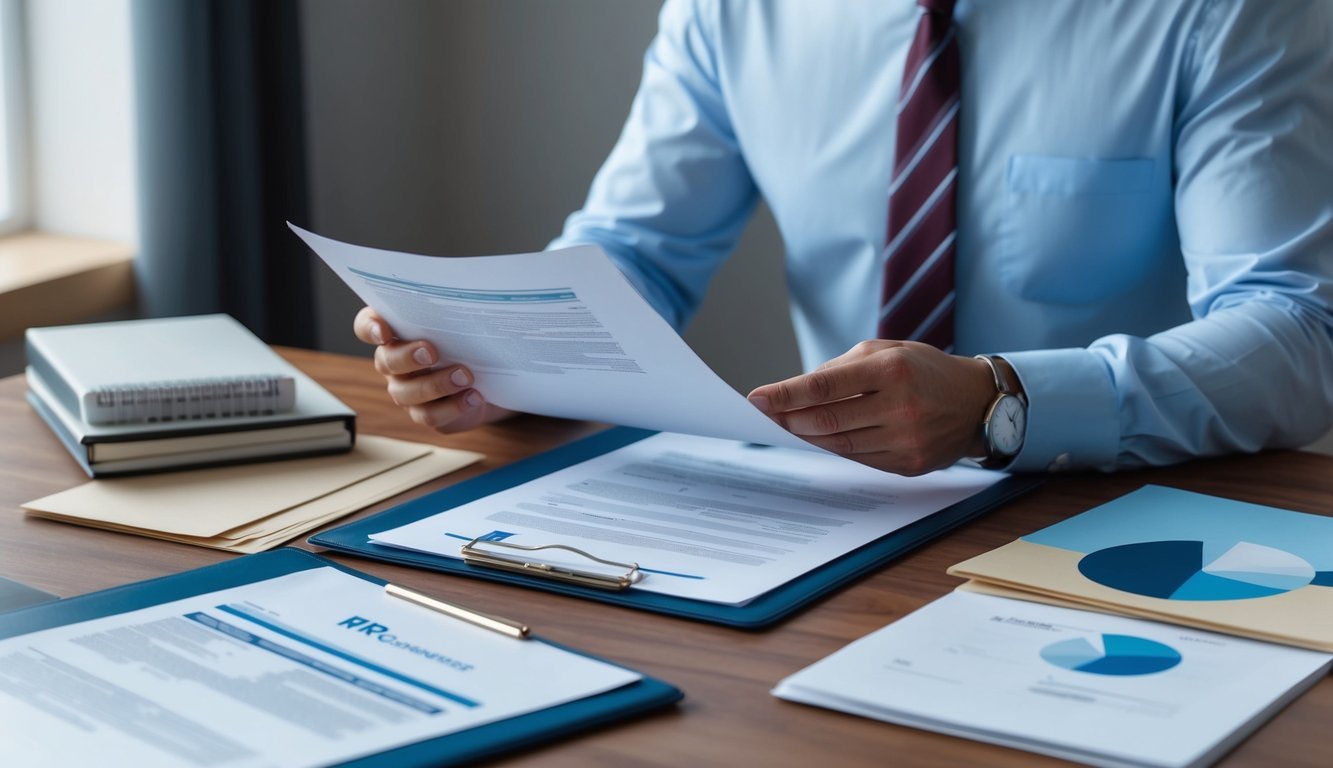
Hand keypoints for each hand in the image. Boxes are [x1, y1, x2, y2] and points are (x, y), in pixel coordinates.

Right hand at [353, 307, 514, 432]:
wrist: (486, 378)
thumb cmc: (464, 343)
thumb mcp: (457, 324)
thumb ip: (449, 313)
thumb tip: (466, 299)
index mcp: (395, 335)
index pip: (367, 326)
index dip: (369, 328)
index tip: (383, 331)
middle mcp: (393, 364)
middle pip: (386, 362)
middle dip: (408, 357)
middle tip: (432, 352)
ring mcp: (406, 390)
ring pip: (407, 393)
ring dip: (437, 384)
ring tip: (465, 376)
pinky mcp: (425, 413)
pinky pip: (429, 415)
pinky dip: (453, 407)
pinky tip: (474, 396)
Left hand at [746, 340, 996, 475]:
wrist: (977, 402)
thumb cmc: (925, 370)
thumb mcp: (887, 350)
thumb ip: (842, 367)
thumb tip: (798, 390)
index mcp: (892, 370)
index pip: (824, 385)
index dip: (785, 395)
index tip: (757, 398)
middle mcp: (901, 406)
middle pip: (827, 420)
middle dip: (789, 419)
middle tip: (766, 415)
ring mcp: (906, 440)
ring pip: (839, 444)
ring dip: (808, 436)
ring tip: (789, 426)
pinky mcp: (909, 464)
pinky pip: (859, 458)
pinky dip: (836, 448)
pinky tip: (822, 438)